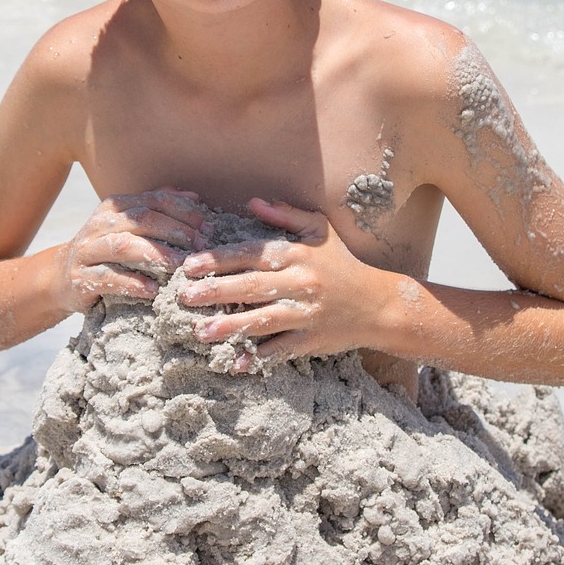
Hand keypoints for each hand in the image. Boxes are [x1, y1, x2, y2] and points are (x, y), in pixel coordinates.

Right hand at [59, 188, 208, 312]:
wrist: (61, 277)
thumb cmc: (106, 251)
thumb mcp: (129, 227)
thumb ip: (158, 209)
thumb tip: (194, 197)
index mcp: (115, 207)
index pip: (153, 201)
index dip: (183, 211)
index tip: (207, 226)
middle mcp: (100, 224)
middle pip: (141, 220)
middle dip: (175, 231)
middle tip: (200, 246)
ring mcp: (88, 250)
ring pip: (123, 245)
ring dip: (154, 254)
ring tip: (178, 265)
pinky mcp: (81, 278)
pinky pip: (108, 278)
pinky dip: (132, 283)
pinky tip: (153, 290)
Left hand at [177, 197, 386, 367]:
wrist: (379, 305)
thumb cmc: (342, 265)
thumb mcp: (320, 232)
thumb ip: (286, 215)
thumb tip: (252, 202)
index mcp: (298, 254)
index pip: (252, 254)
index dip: (220, 259)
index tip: (190, 264)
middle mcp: (301, 283)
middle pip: (252, 287)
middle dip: (216, 292)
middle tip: (184, 296)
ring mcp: (306, 314)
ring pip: (264, 320)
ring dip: (231, 327)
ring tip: (200, 331)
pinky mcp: (311, 340)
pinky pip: (281, 350)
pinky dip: (259, 357)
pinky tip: (235, 362)